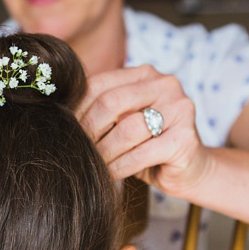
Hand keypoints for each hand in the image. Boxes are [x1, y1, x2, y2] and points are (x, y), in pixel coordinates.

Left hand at [77, 65, 210, 196]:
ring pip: (126, 130)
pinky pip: (140, 154)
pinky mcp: (184, 139)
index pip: (99, 84)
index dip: (77, 109)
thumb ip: (100, 111)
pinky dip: (119, 167)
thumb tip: (58, 115)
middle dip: (89, 130)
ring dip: (103, 152)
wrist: (190, 170)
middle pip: (110, 102)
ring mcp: (179, 109)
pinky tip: (110, 175)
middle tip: (77, 149)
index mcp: (145, 74)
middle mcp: (165, 84)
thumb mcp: (121, 122)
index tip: (66, 130)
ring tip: (93, 165)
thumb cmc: (147, 145)